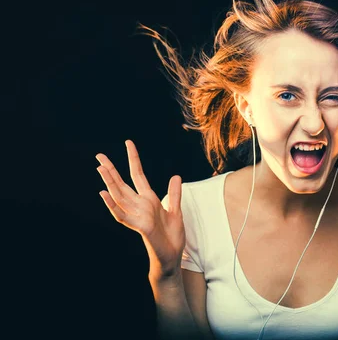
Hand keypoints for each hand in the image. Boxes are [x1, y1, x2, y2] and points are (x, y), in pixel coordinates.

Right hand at [96, 140, 184, 276]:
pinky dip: (112, 205)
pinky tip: (104, 194)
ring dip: (109, 182)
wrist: (171, 256)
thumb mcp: (176, 211)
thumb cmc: (171, 236)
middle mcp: (140, 205)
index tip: (128, 143)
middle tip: (99, 155)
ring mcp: (137, 215)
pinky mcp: (139, 226)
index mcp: (149, 199)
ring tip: (100, 167)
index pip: (138, 175)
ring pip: (119, 196)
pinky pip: (122, 215)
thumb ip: (174, 194)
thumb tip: (175, 175)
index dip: (133, 159)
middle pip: (122, 184)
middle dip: (111, 170)